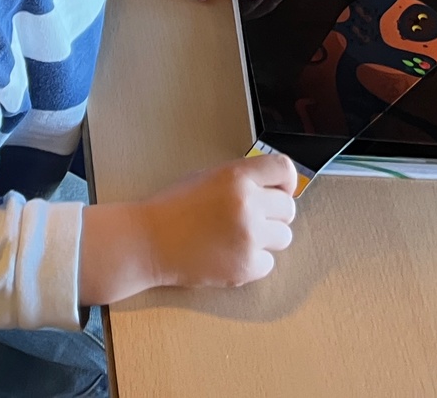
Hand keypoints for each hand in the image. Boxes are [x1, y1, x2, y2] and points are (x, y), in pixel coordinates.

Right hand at [80, 154, 297, 303]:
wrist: (148, 242)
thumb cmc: (173, 208)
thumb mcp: (207, 177)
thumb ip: (242, 180)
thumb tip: (275, 189)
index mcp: (236, 176)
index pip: (285, 170)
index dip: (284, 182)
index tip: (278, 190)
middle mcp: (248, 204)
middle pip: (288, 208)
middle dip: (272, 214)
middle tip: (249, 218)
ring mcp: (249, 237)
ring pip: (284, 237)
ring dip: (265, 238)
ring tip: (237, 237)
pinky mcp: (246, 267)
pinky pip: (269, 263)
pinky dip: (253, 261)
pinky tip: (228, 254)